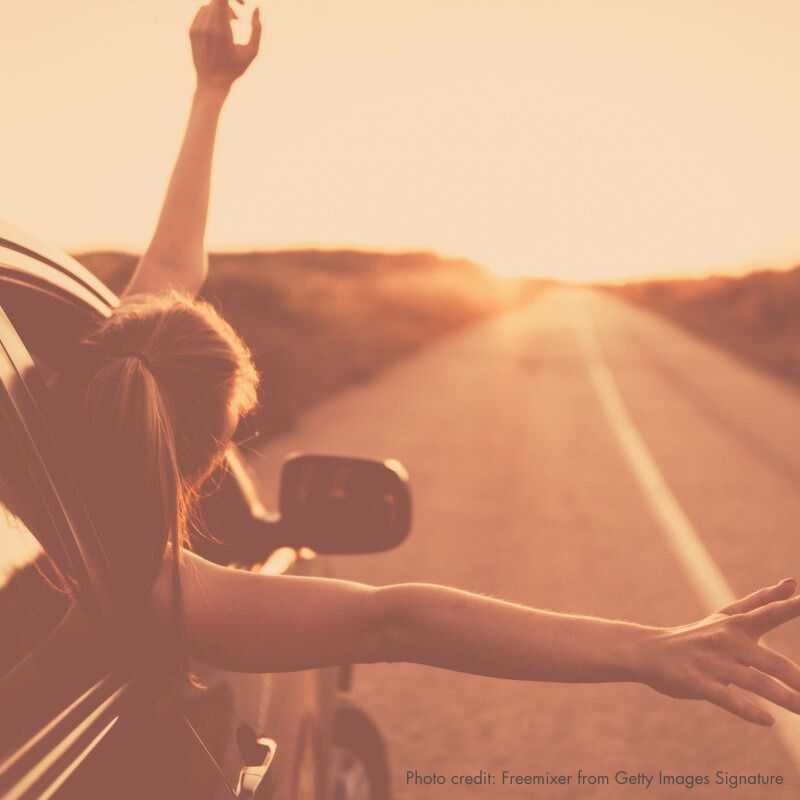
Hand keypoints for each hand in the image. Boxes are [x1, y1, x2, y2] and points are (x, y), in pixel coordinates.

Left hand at [190, 0, 261, 90]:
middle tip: (239, 18)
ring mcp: (197, 27)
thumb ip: (257, 28)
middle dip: (230, 4)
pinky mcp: (191, 31)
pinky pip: (202, 12)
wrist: (211, 83)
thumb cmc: (234, 69)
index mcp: (221, 29)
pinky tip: (220, 30)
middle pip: (218, 1)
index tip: (243, 4)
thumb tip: (257, 8)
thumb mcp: (252, 52)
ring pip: (210, 6)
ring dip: (222, 11)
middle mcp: (206, 25)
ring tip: (231, 26)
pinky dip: (212, 16)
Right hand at [640, 578, 799, 724]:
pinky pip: (728, 699)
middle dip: (797, 679)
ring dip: (783, 698)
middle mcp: (726, 641)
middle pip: (770, 661)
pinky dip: (748, 710)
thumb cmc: (696, 635)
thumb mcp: (727, 616)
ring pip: (754, 682)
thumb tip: (793, 582)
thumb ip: (762, 602)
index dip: (791, 608)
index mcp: (736, 624)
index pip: (769, 613)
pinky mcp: (699, 683)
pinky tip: (767, 721)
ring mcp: (712, 663)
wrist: (650, 651)